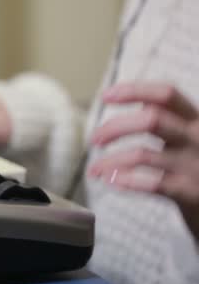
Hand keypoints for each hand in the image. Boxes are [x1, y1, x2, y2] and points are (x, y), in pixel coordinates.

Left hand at [88, 82, 198, 238]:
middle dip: (115, 127)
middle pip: (151, 120)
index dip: (133, 91)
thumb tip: (125, 98)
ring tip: (94, 169)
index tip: (105, 96)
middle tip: (94, 139)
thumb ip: (163, 118)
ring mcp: (195, 165)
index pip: (165, 95)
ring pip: (143, 154)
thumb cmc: (195, 167)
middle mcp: (198, 138)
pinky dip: (125, 180)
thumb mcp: (187, 136)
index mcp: (195, 119)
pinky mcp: (191, 192)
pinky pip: (152, 183)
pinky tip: (110, 180)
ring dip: (110, 160)